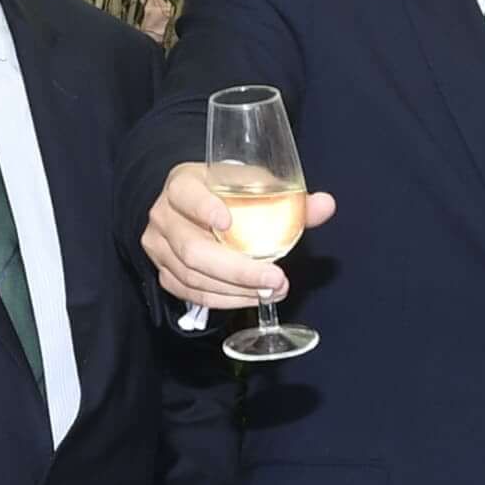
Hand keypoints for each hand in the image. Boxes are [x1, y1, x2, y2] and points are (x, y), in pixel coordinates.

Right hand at [147, 159, 331, 309]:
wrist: (190, 205)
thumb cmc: (224, 193)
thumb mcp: (249, 185)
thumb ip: (288, 197)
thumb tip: (325, 205)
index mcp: (183, 184)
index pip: (186, 195)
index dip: (203, 208)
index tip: (227, 222)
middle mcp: (164, 215)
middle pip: (193, 249)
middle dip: (238, 270)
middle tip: (276, 279)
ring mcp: (159, 247)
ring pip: (192, 276)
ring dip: (236, 290)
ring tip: (273, 291)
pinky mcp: (163, 271)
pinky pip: (190, 293)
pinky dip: (223, 300)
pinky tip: (250, 298)